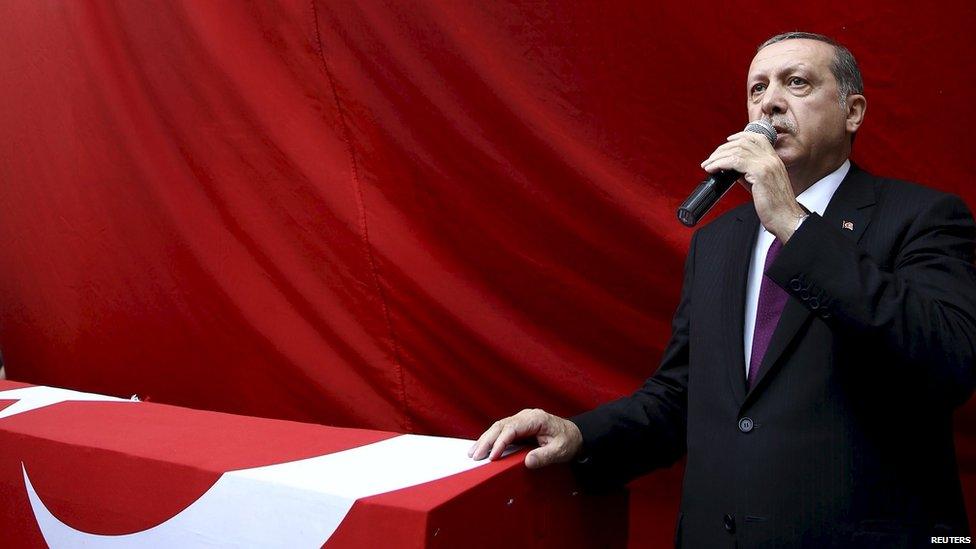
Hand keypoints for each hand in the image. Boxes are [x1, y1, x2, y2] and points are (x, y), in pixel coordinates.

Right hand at [468, 408, 582, 468]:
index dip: (501, 441)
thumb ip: (544, 456)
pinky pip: (501, 431)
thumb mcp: (560, 450)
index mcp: (536, 419)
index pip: (513, 428)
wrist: (574, 435)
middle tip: (476, 456)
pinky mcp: (518, 426)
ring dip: (485, 440)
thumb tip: (527, 462)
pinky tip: (481, 448)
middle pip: (501, 425)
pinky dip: (490, 439)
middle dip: (487, 440)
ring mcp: (521, 420)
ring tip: (473, 453)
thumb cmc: (568, 441)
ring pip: (498, 427)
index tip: (493, 455)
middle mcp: (526, 416)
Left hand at [701, 130, 805, 240]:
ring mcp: (766, 164)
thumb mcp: (760, 184)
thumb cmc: (775, 206)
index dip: (740, 136)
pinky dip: (721, 163)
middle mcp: (771, 159)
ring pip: (737, 150)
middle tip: (711, 159)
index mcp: (774, 160)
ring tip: (708, 165)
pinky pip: (735, 161)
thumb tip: (730, 169)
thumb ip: (747, 174)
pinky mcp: (760, 173)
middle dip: (723, 149)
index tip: (727, 141)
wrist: (786, 218)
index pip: (757, 138)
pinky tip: (714, 168)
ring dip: (718, 157)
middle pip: (743, 142)